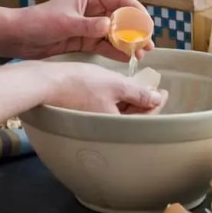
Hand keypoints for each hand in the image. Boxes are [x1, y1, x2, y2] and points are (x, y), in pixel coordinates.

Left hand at [17, 0, 154, 60]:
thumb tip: (110, 26)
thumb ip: (89, 25)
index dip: (136, 11)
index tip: (147, 25)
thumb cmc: (40, 22)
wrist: (19, 36)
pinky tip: (126, 58)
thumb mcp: (66, 23)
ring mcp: (90, 25)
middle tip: (148, 44)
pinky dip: (115, 51)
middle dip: (136, 30)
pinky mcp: (84, 39)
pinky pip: (105, 44)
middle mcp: (93, 8)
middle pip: (122, 17)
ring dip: (128, 43)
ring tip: (141, 54)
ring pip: (115, 33)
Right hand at [45, 62, 167, 114]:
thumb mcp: (115, 84)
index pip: (144, 118)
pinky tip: (119, 89)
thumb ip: (139, 93)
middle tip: (154, 90)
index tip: (163, 92)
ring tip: (139, 87)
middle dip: (145, 103)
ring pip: (120, 113)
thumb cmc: (81, 83)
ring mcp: (95, 122)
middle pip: (132, 117)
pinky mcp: (86, 113)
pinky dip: (117, 101)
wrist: (48, 83)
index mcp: (116, 126)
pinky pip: (108, 109)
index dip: (156, 104)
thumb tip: (156, 99)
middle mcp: (105, 129)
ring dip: (131, 101)